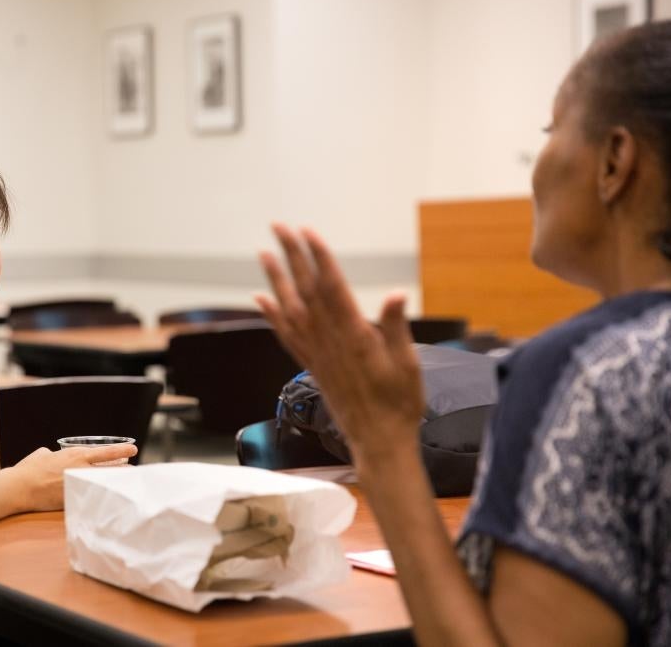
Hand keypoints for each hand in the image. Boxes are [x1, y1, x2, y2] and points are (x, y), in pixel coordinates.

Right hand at [13, 444, 137, 510]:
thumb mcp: (43, 454)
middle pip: (111, 471)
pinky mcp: (73, 500)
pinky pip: (91, 499)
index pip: (106, 452)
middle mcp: (81, 470)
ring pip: (104, 486)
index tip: (134, 449)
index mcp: (76, 455)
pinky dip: (99, 500)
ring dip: (114, 486)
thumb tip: (51, 454)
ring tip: (125, 487)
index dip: (122, 450)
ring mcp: (79, 486)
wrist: (21, 486)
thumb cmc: (30, 468)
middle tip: (134, 472)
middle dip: (125, 472)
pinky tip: (107, 503)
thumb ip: (53, 454)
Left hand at [255, 223, 424, 466]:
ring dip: (276, 279)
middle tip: (279, 227)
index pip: (333, 288)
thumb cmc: (400, 403)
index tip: (308, 233)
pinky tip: (262, 298)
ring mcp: (316, 353)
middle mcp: (329, 341)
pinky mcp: (311, 365)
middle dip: (292, 256)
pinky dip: (272, 315)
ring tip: (263, 253)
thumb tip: (395, 295)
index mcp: (355, 337)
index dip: (319, 259)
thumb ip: (396, 327)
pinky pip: (287, 335)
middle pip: (306, 291)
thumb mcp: (408, 364)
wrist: (378, 442)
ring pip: (290, 309)